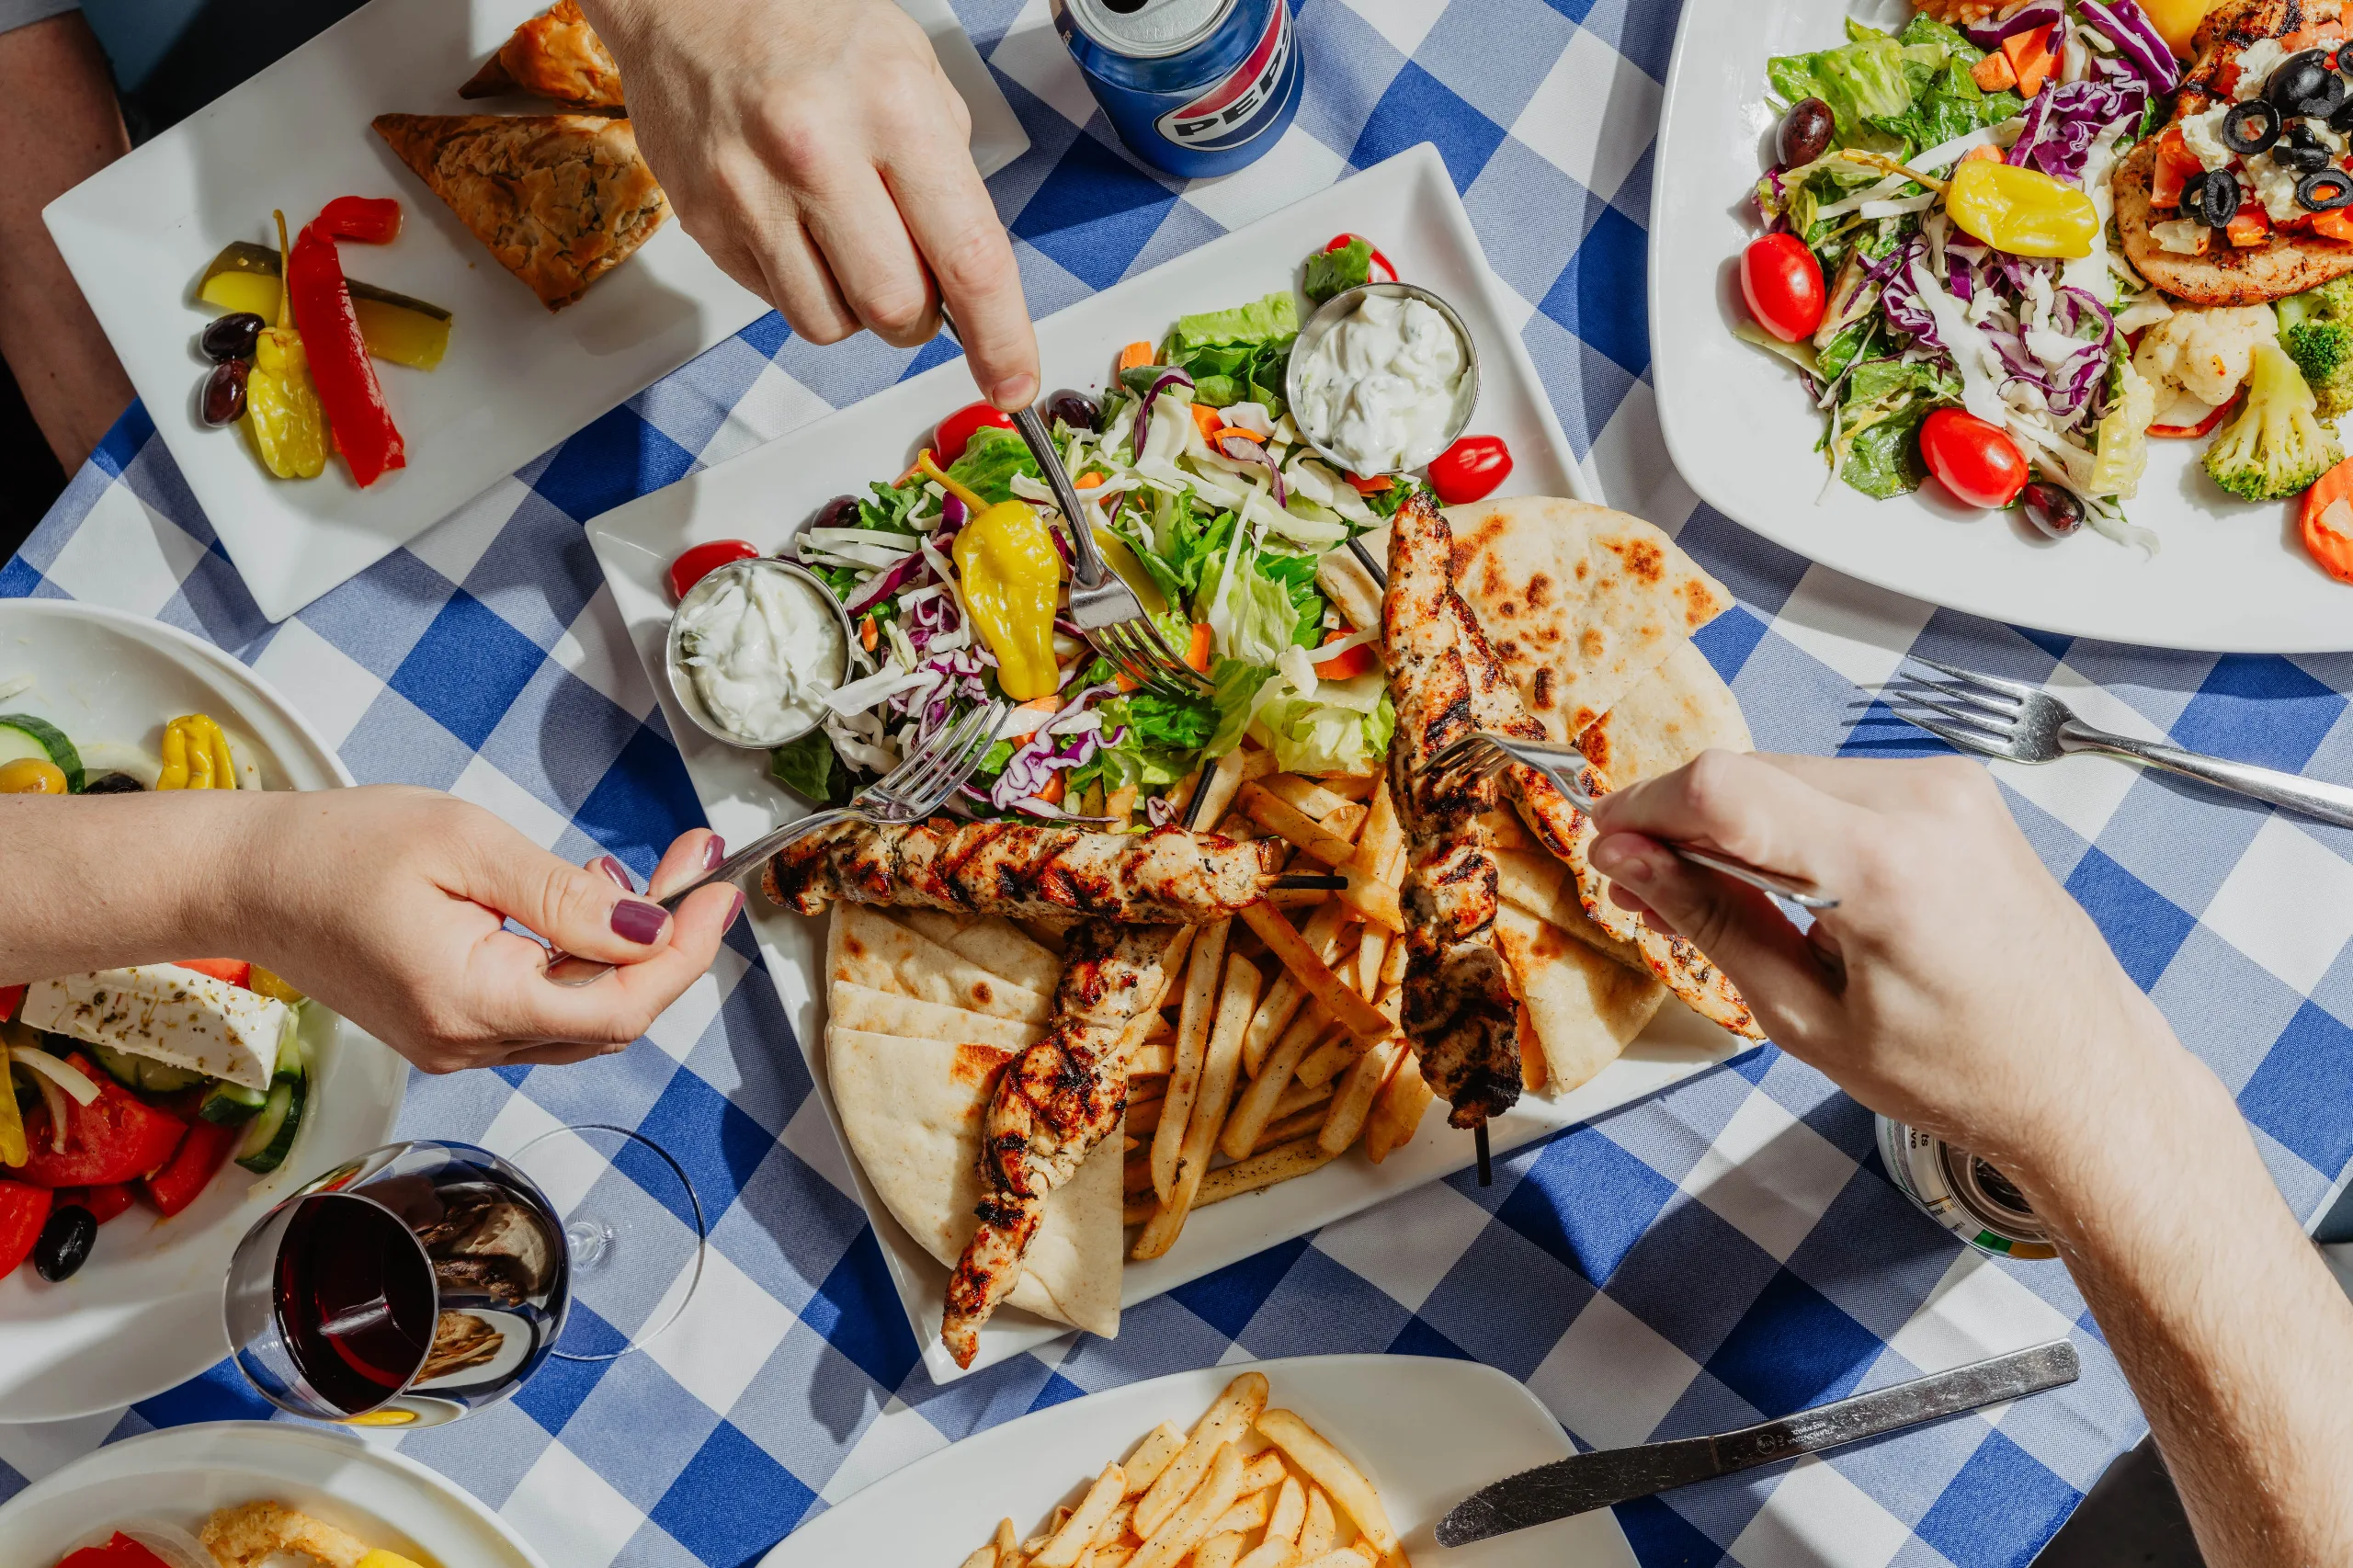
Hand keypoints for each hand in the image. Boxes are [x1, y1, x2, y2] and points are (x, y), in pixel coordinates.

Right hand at [227, 786, 740, 1072]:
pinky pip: (543, 1008)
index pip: (619, 1007)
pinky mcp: (450, 1028)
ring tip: (640, 877)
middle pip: (610, 1017)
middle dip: (668, 945)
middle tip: (695, 868)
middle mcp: (467, 1043)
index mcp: (471, 1002)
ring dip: (628, 953)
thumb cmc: (336, 848)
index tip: (719, 892)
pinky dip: (581, 962)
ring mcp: (457, 1044)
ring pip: (582, 1017)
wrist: (246, 878)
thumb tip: (651, 928)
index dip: (684, 955)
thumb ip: (565, 897)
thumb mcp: (466, 846)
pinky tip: (587, 903)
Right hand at [584, 0, 1038, 407]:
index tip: (1013, 380)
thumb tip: (970, 269)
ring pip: (832, 322)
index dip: (1001, 337)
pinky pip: (777, 302)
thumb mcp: (910, 67)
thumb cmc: (807, 23)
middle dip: (918, 313)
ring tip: (846, 240)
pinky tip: (798, 225)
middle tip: (912, 272)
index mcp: (892, 107)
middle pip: (896, 308)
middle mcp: (818, 150)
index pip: (968, 257)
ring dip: (856, 306)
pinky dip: (803, 285)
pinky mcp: (708, 221)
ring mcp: (752, 191)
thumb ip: (948, 170)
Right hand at [1585, 753, 2191, 1175]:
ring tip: (1726, 900)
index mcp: (1887, 868)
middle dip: (1682, 821)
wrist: (2081, 1076)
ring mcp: (1947, 787)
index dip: (1643, 809)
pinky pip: (1836, 783)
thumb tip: (1631, 861)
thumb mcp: (1806, 1018)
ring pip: (1787, 772)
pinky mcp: (1954, 789)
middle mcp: (1924, 805)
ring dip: (1737, 822)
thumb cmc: (1964, 1070)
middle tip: (1644, 884)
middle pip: (1749, 772)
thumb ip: (1710, 921)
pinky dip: (1791, 821)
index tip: (1605, 840)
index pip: (1724, 790)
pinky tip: (1789, 881)